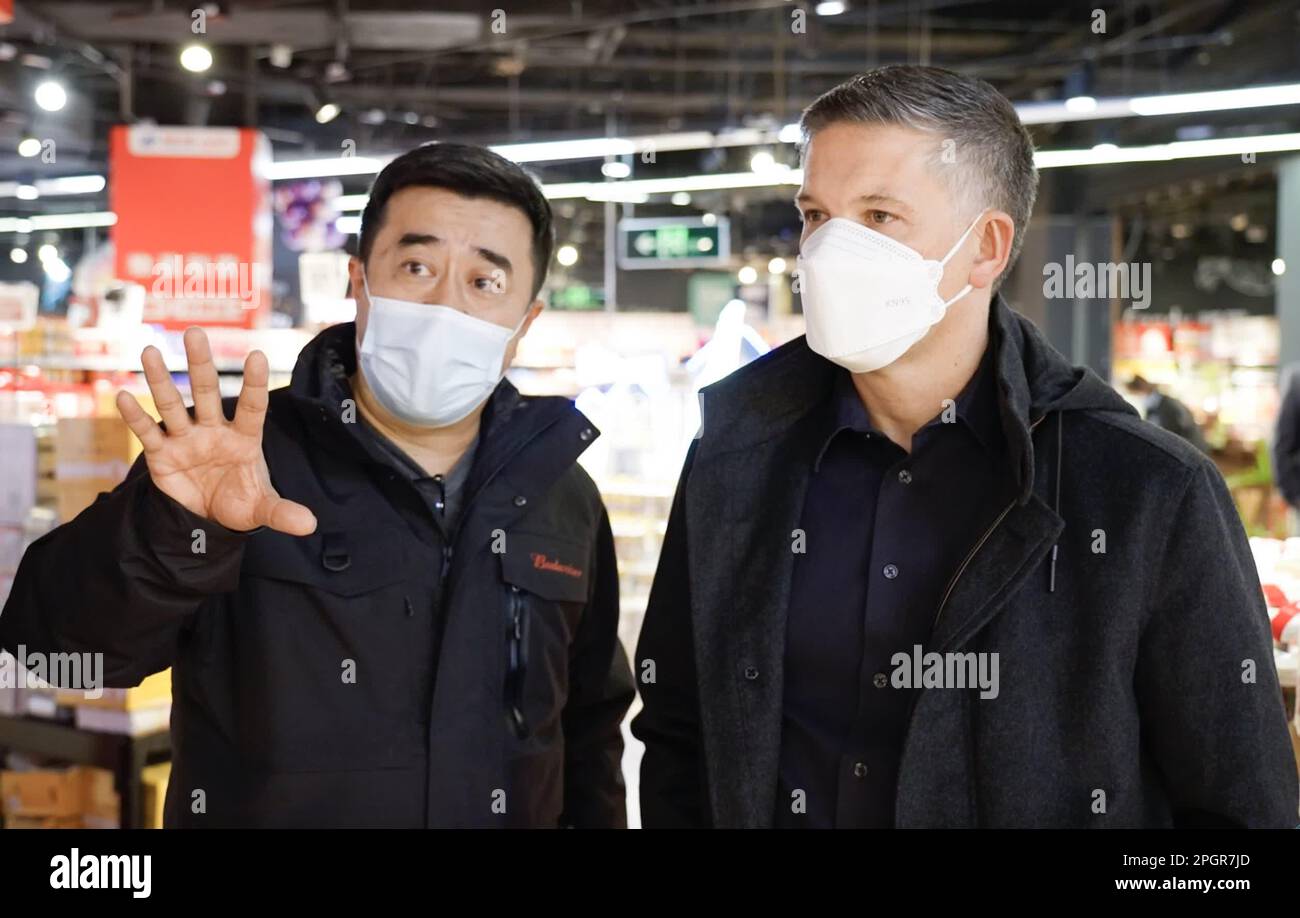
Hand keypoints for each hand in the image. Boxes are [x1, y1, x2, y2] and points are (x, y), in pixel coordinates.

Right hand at [115, 326, 316, 535]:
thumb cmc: (240, 502)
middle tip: (195, 332)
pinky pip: (147, 433)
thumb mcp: (261, 509)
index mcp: (244, 438)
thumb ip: (282, 512)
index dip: (254, 383)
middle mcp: (214, 430)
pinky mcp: (161, 453)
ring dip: (160, 379)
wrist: (208, 518)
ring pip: (172, 404)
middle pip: (207, 392)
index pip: (252, 406)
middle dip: (200, 364)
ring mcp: (186, 439)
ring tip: (150, 350)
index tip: (258, 355)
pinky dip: (135, 417)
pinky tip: (123, 396)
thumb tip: (310, 525)